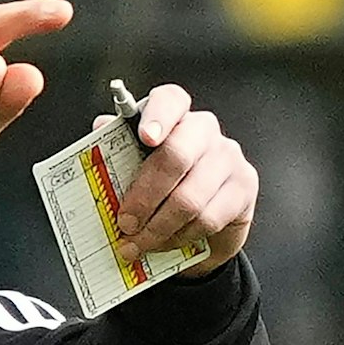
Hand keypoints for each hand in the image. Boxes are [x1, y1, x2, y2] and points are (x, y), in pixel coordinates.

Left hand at [104, 85, 257, 276]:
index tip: (145, 138)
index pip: (170, 100)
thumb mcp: (133, 169)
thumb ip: (116, 153)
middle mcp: (203, 131)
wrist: (196, 221)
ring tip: (135, 244)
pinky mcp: (244, 188)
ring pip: (190, 197)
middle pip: (177, 156)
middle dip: (144, 196)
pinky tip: (163, 244)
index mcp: (173, 118)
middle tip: (123, 222)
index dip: (158, 115)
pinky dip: (179, 237)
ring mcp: (228, 158)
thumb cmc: (158, 188)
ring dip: (157, 228)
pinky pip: (208, 218)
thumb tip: (99, 131)